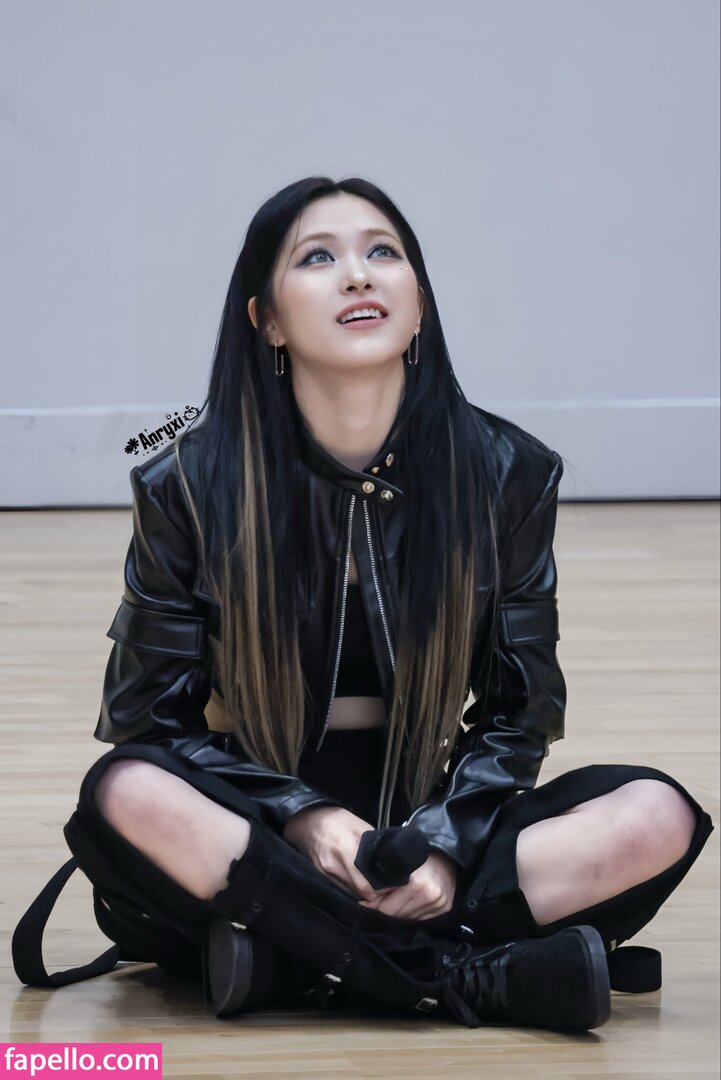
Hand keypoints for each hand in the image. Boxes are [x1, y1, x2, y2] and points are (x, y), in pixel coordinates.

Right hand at [282, 805, 397, 902]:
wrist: (308, 821)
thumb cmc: (337, 821)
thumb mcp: (360, 826)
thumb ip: (373, 845)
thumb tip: (390, 861)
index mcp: (346, 850)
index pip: (366, 884)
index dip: (382, 889)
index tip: (392, 885)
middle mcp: (334, 866)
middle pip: (359, 893)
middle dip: (375, 894)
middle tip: (386, 889)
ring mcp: (326, 874)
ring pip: (350, 894)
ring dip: (363, 894)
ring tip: (374, 887)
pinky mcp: (320, 877)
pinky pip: (340, 889)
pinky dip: (351, 890)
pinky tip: (358, 884)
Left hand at [357, 849, 457, 920]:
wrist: (445, 852)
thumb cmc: (416, 855)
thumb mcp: (396, 862)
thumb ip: (382, 881)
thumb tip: (364, 902)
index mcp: (414, 882)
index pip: (386, 908)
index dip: (375, 904)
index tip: (367, 901)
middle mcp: (428, 893)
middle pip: (396, 915)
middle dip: (386, 908)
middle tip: (382, 899)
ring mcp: (438, 902)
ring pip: (408, 918)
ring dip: (400, 911)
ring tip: (397, 898)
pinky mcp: (444, 907)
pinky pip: (421, 919)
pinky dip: (413, 913)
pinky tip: (411, 901)